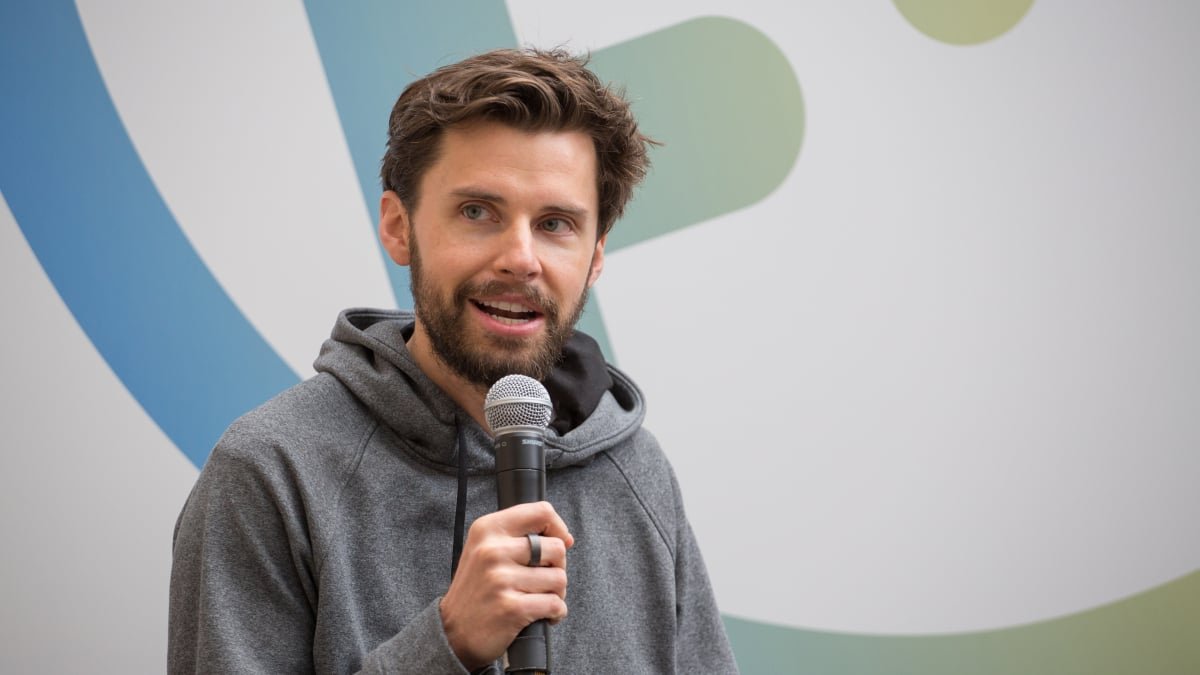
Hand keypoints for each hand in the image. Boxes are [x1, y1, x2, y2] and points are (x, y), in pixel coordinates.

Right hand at [439, 501, 573, 669]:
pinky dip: (556, 613)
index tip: (559, 543)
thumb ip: (519, 536)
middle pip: (557, 548)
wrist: (452, 632)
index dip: (558, 528)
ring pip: (559, 579)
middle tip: (541, 581)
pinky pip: (555, 605)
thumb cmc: (478, 589)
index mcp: (487, 529)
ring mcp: (501, 579)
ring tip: (537, 598)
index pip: (542, 512)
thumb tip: (566, 539)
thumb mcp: (486, 548)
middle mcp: (492, 550)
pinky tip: (540, 616)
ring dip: (556, 593)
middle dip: (557, 567)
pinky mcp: (511, 608)